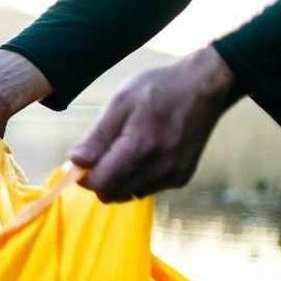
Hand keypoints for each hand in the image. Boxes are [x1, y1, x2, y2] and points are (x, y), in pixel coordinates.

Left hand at [69, 46, 238, 202]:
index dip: (85, 176)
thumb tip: (76, 162)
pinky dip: (138, 177)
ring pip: (129, 194)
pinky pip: (147, 188)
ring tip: (127, 149)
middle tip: (103, 153)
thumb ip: (97, 137)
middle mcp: (160, 167)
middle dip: (101, 178)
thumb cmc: (159, 89)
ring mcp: (173, 175)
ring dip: (119, 179)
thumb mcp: (121, 103)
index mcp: (141, 147)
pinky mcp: (182, 178)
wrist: (205, 86)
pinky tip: (145, 153)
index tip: (83, 161)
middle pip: (113, 194)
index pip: (101, 184)